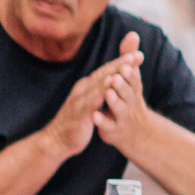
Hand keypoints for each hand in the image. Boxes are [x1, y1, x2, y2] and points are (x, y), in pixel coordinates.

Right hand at [44, 33, 142, 161]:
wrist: (56, 140)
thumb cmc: (76, 122)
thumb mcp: (88, 103)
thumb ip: (99, 91)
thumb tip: (110, 79)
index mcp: (86, 87)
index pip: (105, 71)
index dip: (121, 62)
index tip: (137, 54)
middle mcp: (83, 90)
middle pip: (104, 73)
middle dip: (121, 63)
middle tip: (136, 54)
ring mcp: (80, 101)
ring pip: (98, 84)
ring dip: (113, 74)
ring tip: (127, 65)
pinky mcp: (79, 114)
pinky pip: (90, 102)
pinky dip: (100, 94)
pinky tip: (110, 88)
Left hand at [92, 38, 156, 148]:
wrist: (134, 132)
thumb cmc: (128, 99)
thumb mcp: (129, 79)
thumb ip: (128, 58)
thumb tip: (133, 33)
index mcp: (133, 89)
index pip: (133, 79)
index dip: (130, 72)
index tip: (126, 63)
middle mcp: (131, 102)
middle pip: (128, 93)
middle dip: (122, 85)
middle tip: (115, 77)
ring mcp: (122, 117)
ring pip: (119, 109)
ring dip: (113, 100)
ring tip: (107, 92)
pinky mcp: (113, 130)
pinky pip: (108, 126)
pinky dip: (102, 121)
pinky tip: (94, 116)